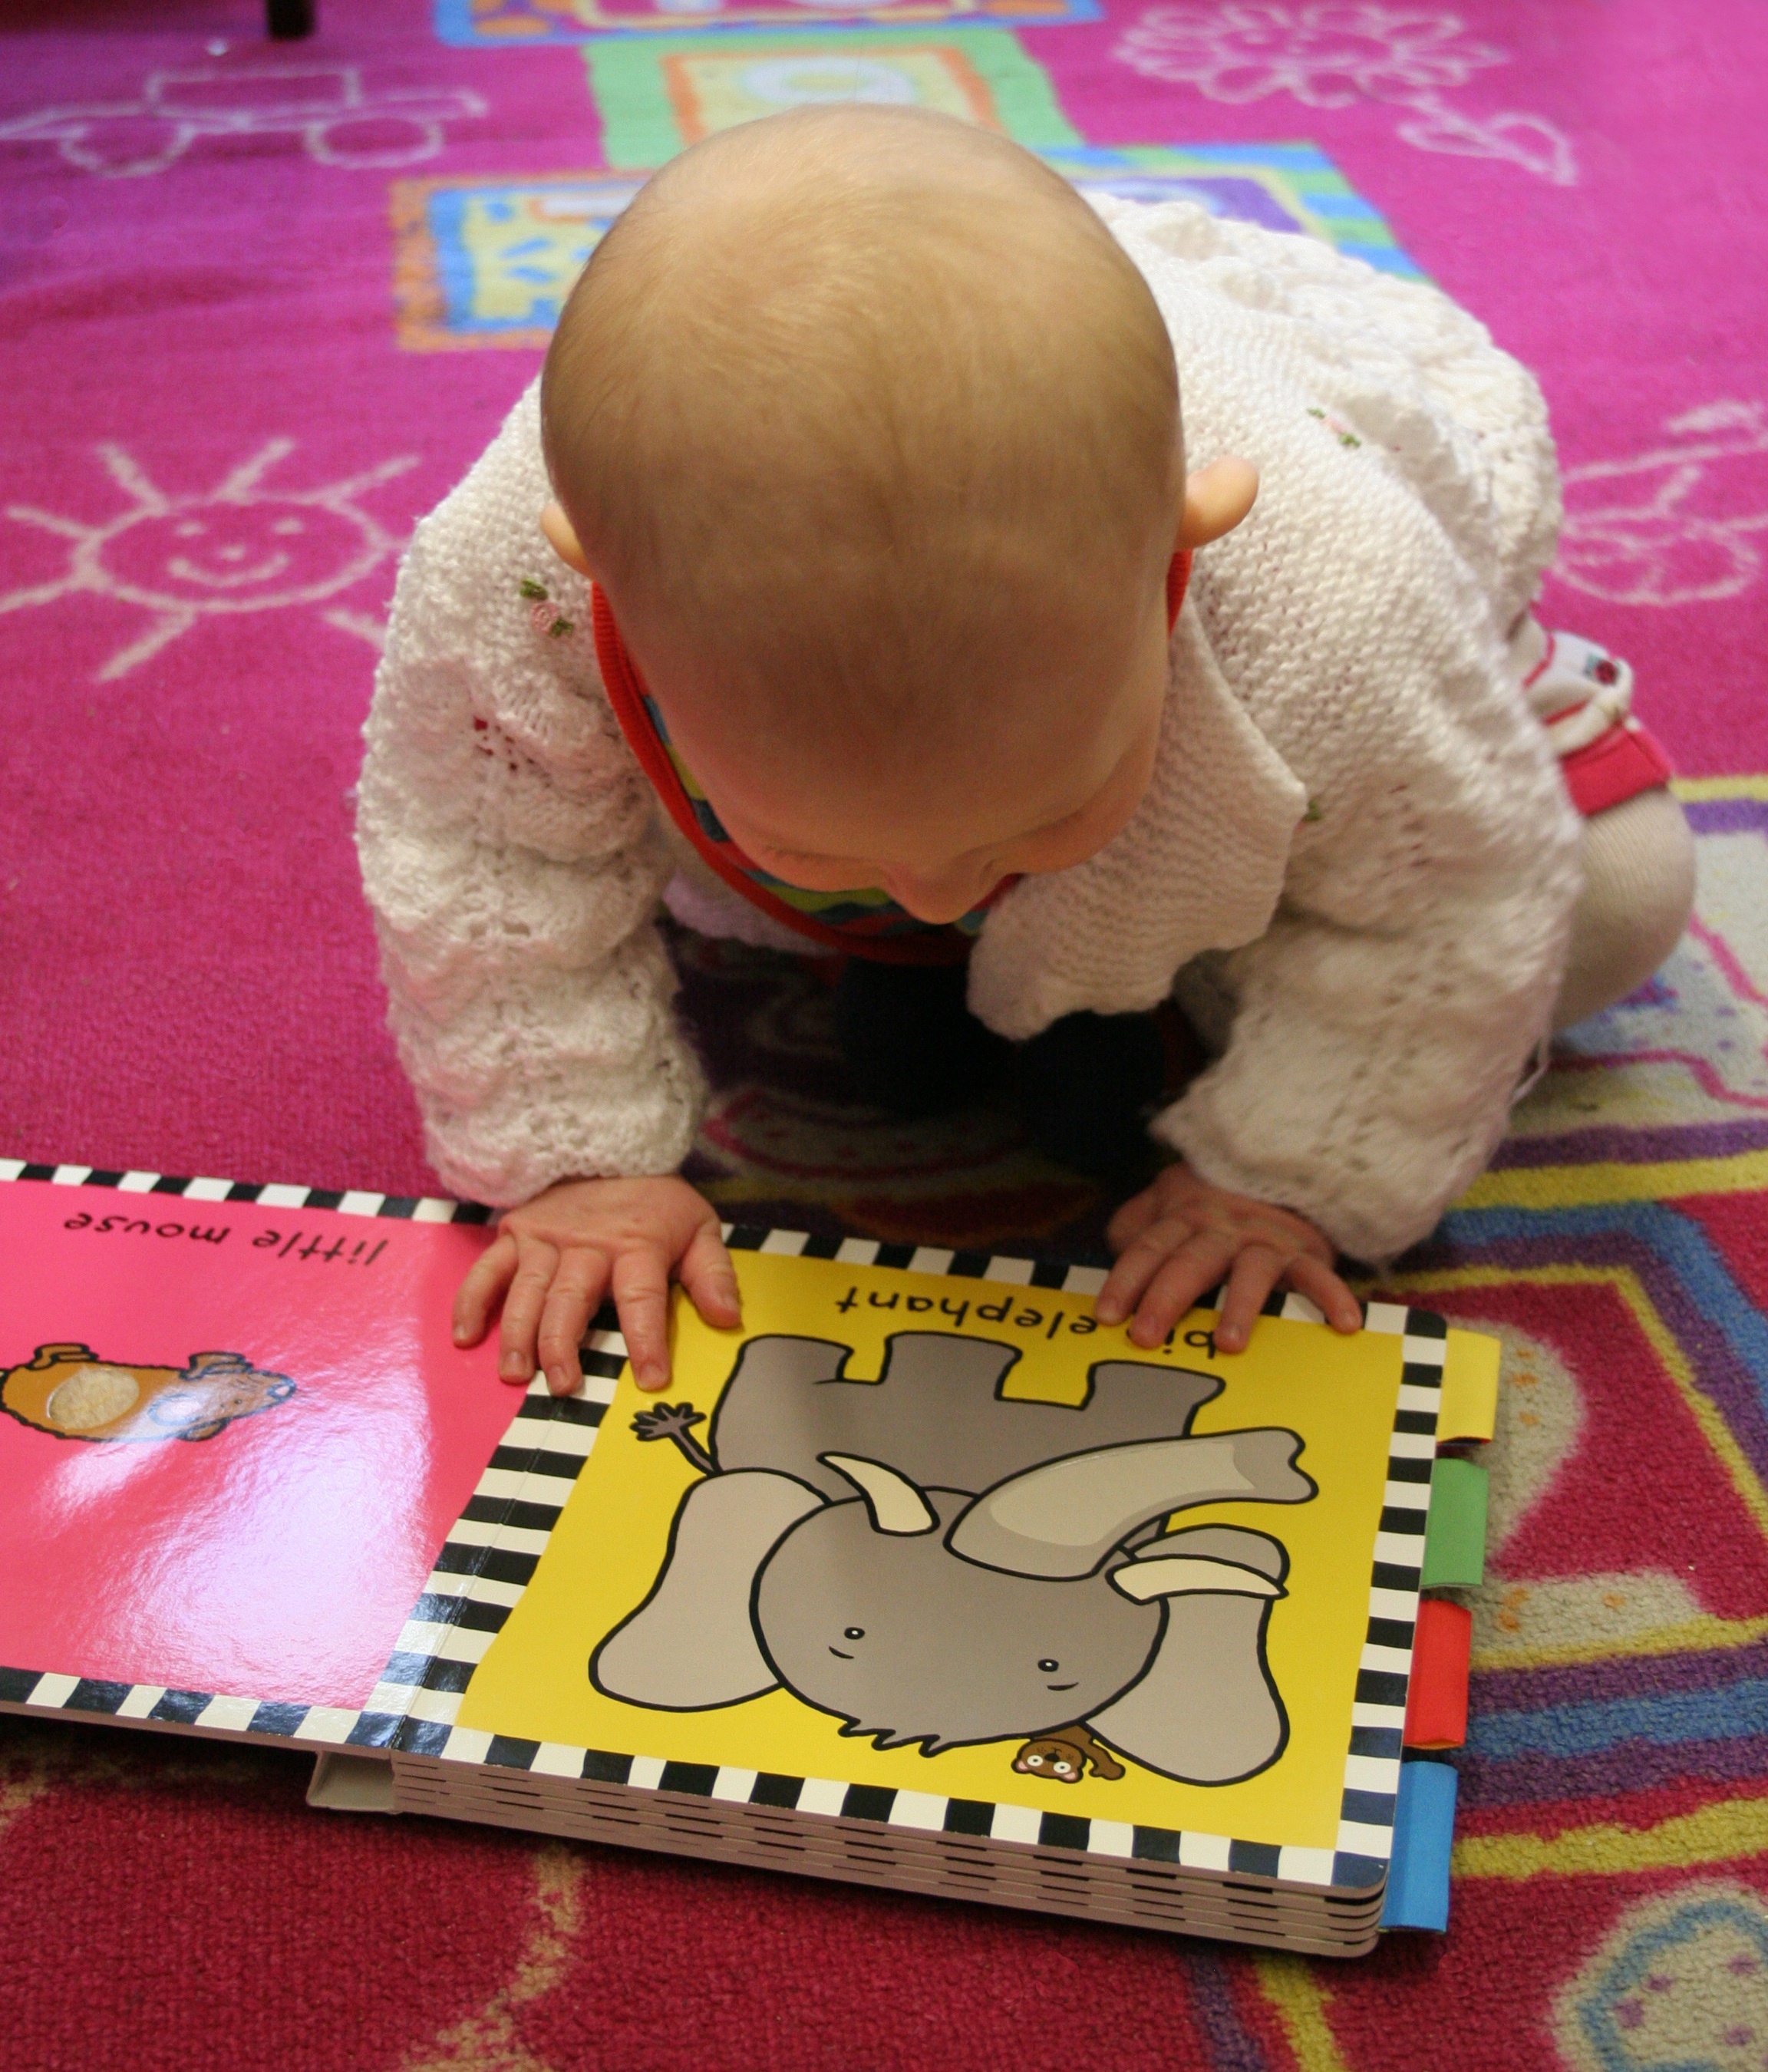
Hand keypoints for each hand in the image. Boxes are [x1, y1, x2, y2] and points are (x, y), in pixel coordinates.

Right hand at [452, 1176, 739, 1395]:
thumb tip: (728, 1318)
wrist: (609, 1144)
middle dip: (563, 1344)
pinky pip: (487, 1270)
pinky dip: (471, 1302)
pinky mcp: (515, 1233)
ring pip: (526, 1291)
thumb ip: (712, 1274)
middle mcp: (587, 1244)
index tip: (651, 1379)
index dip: (646, 1339)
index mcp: (637, 1244)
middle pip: (571, 1298)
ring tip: (515, 1374)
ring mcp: (545, 1238)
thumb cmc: (654, 1202)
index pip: (642, 1297)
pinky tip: (465, 1337)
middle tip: (563, 1386)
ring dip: (518, 1334)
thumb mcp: (698, 1227)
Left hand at [1096, 1161, 1360, 1353]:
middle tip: (1146, 1335)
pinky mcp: (1303, 1252)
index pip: (1149, 1248)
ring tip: (1228, 1344)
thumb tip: (1113, 1249)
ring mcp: (1264, 1240)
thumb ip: (1136, 1224)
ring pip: (1250, 1272)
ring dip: (1239, 1306)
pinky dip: (1331, 1297)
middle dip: (1165, 1298)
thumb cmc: (1213, 1196)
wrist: (1279, 1160)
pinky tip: (1342, 1324)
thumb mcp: (1168, 1198)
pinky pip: (1318, 1275)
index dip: (1126, 1280)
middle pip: (1189, 1262)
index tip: (1107, 1315)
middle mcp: (1221, 1228)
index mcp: (1183, 1217)